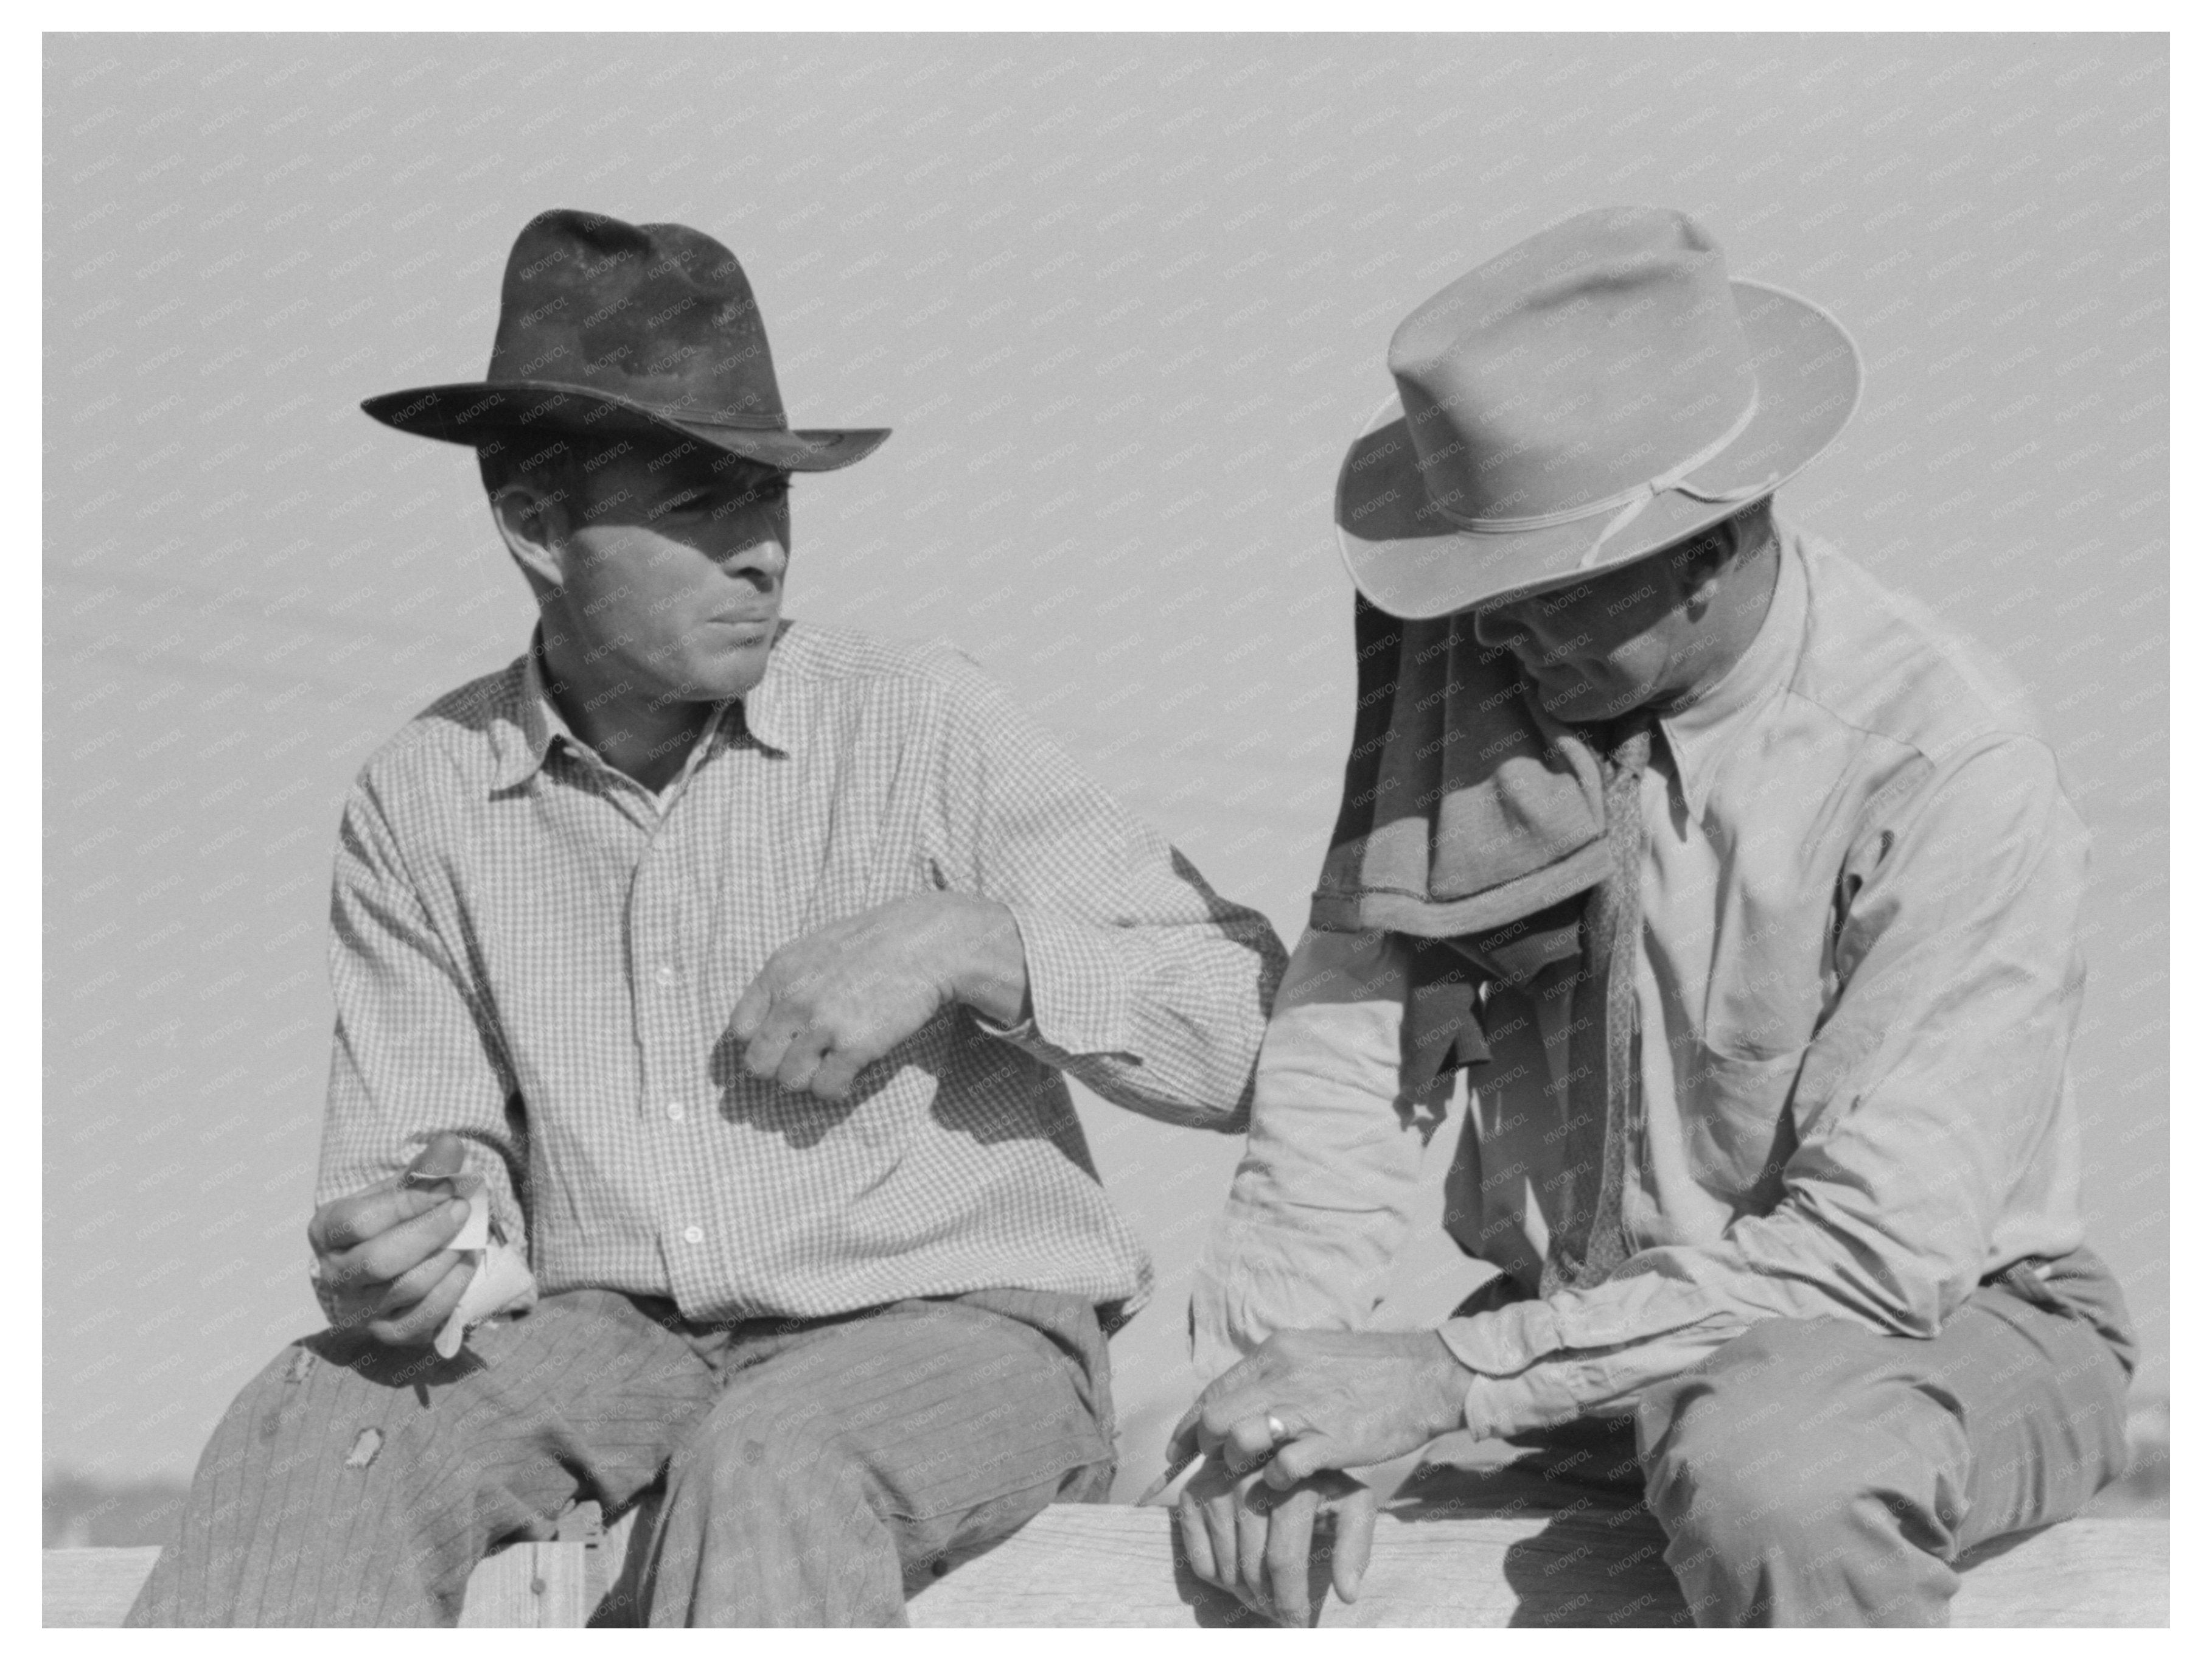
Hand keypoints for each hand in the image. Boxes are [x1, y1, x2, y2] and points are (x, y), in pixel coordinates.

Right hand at [307, 1133, 476, 1347]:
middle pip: (380, 1260)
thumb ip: (426, 1168)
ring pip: (406, 1288)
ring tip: (469, 1236)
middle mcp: (334, 1275)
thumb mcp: (403, 1187)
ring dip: (447, 1258)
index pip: (361, 1221)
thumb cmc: (395, 1217)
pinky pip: (423, 1318)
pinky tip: (466, 1264)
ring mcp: (359, 1309)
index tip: (448, 1188)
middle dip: (430, 1232)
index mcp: (327, 1231)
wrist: (392, 1257)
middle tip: (463, 1209)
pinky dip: (452, 1290)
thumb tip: (450, 1144)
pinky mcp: (388, 1333)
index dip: (408, 1204)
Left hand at [730, 893, 1025, 1100]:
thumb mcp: (814, 949)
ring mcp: (823, 1024)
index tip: (782, 1044)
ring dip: (810, 1080)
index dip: (760, 1042)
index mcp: (779, 973)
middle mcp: (794, 999)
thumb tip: (761, 1025)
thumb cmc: (873, 945)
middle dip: (780, 1068)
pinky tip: (851, 1074)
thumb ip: (785, 983)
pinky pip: (826, 1089)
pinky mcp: (855, 1046)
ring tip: (832, 1065)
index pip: (740, 1030)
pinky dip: (837, 1090)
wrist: (926, 943)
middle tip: (807, 1061)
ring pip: (790, 1082)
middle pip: (758, 1064)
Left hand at [1167, 1328, 1474, 1492]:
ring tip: (1251, 1476)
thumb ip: (1276, 1375)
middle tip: (1214, 1471)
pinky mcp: (1332, 1440)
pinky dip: (1274, 1483)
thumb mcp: (1314, 1355)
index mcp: (1277, 1351)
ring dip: (1238, 1466)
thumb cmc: (1372, 1370)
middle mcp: (1284, 1374)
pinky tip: (1285, 1484)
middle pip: (1215, 1417)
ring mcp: (1307, 1408)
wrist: (1428, 1374)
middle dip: (1206, 1451)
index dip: (1188, 1427)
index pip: (1213, 1391)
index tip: (1175, 1454)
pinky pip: (1281, 1469)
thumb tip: (1240, 1402)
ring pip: (1239, 1440)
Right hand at [1175, 1456, 1374, 1625]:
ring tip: (1265, 1590)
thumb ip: (1354, 1546)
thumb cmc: (1320, 1485)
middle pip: (1253, 1569)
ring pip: (1227, 1570)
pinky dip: (1221, 1579)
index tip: (1297, 1624)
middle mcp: (1248, 1477)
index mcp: (1291, 1481)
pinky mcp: (1192, 1494)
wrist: (1279, 1451)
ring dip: (1247, 1594)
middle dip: (1270, 1602)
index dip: (1291, 1601)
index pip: (1284, 1559)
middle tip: (1281, 1610)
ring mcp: (1215, 1484)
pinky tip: (1242, 1569)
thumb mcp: (1351, 1505)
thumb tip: (1348, 1594)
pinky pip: (1201, 1562)